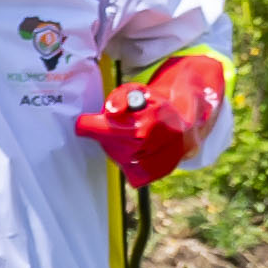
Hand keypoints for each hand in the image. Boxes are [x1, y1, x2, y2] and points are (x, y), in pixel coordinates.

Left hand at [70, 50, 225, 186]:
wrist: (185, 121)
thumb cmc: (153, 106)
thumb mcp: (135, 92)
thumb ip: (120, 98)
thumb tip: (112, 112)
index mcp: (149, 119)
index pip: (107, 128)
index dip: (90, 126)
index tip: (83, 125)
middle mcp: (158, 140)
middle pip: (112, 145)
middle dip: (106, 137)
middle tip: (109, 129)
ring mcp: (163, 158)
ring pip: (122, 161)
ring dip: (119, 151)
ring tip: (127, 140)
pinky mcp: (163, 171)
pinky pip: (135, 175)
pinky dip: (131, 165)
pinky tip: (136, 153)